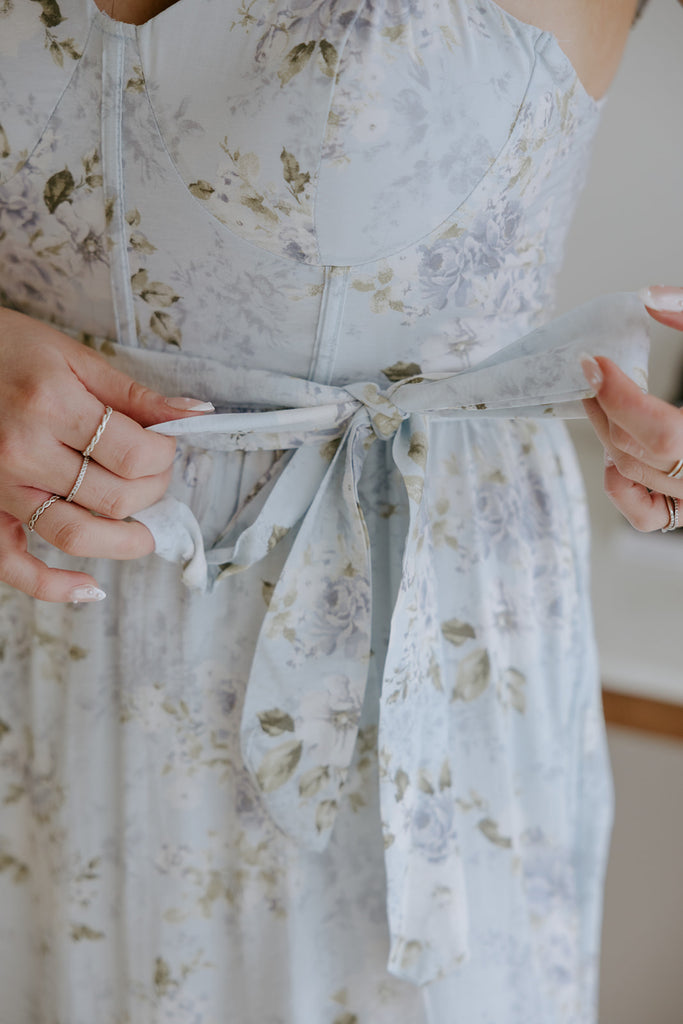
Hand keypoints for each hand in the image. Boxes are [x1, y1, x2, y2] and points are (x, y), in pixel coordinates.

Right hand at [0, 309, 212, 600]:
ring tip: (146, 538)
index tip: (168, 444)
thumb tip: (195, 414)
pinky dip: (51, 586)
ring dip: (121, 543)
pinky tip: (89, 591)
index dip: (165, 456)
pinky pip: (13, 563)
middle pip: (113, 497)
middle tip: (157, 476)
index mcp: (52, 405)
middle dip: (151, 492)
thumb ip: (134, 394)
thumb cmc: (8, 348)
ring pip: (74, 533)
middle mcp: (23, 451)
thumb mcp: (73, 356)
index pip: (135, 456)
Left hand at [581, 286, 682, 531]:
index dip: (619, 397)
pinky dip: (620, 482)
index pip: (661, 432)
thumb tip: (648, 297)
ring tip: (600, 398)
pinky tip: (617, 447)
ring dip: (606, 433)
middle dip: (605, 407)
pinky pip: (643, 514)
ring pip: (631, 475)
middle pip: (636, 451)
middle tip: (591, 372)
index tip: (594, 363)